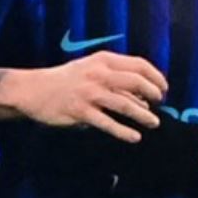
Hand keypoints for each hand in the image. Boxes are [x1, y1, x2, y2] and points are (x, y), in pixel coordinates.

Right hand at [0, 52, 168, 140]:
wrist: (33, 90)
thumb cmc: (66, 80)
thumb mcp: (90, 69)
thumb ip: (115, 77)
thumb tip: (143, 94)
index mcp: (103, 60)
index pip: (138, 64)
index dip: (155, 76)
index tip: (164, 88)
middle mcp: (98, 74)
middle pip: (136, 82)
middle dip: (154, 93)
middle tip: (160, 104)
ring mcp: (89, 93)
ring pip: (125, 104)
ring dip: (144, 115)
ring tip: (154, 123)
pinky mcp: (81, 112)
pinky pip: (108, 123)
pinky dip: (124, 132)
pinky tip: (134, 137)